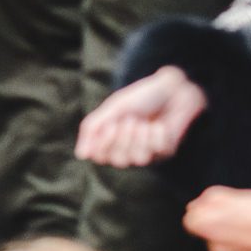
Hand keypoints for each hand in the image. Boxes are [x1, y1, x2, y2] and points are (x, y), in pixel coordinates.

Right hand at [76, 66, 207, 166]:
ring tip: (142, 121)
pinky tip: (158, 124)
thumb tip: (80, 154)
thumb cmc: (140, 97)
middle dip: (123, 140)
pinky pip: (157, 150)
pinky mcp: (166, 151)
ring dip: (140, 138)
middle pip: (119, 161)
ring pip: (139, 158)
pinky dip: (156, 134)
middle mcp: (128, 148)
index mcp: (112, 138)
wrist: (170, 90)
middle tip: (130, 120)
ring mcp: (148, 151)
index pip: (100, 156)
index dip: (104, 145)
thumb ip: (94, 129)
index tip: (109, 127)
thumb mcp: (113, 108)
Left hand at [184, 188, 250, 250]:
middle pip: (209, 232)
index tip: (222, 206)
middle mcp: (215, 247)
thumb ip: (211, 200)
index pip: (191, 219)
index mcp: (207, 227)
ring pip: (225, 244)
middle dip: (220, 223)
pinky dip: (247, 247)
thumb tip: (195, 206)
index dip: (205, 210)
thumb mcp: (238, 196)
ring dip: (234, 236)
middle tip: (244, 215)